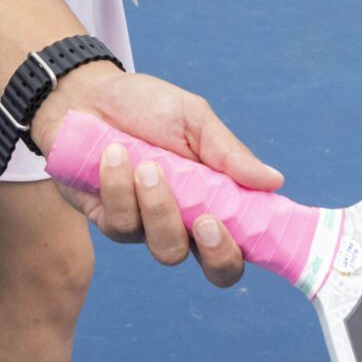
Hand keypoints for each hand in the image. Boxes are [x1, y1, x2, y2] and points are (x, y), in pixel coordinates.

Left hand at [33, 64, 278, 287]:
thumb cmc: (146, 106)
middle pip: (211, 269)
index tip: (244, 228)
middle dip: (213, 250)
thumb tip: (273, 181)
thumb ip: (228, 152)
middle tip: (205, 218)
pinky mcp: (108, 220)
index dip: (246, 250)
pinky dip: (118, 188)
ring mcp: (145, 227)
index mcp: (214, 199)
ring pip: (166, 249)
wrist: (87, 92)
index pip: (241, 245)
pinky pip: (120, 224)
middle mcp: (184, 222)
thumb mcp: (193, 119)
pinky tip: (112, 154)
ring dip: (159, 207)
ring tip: (147, 164)